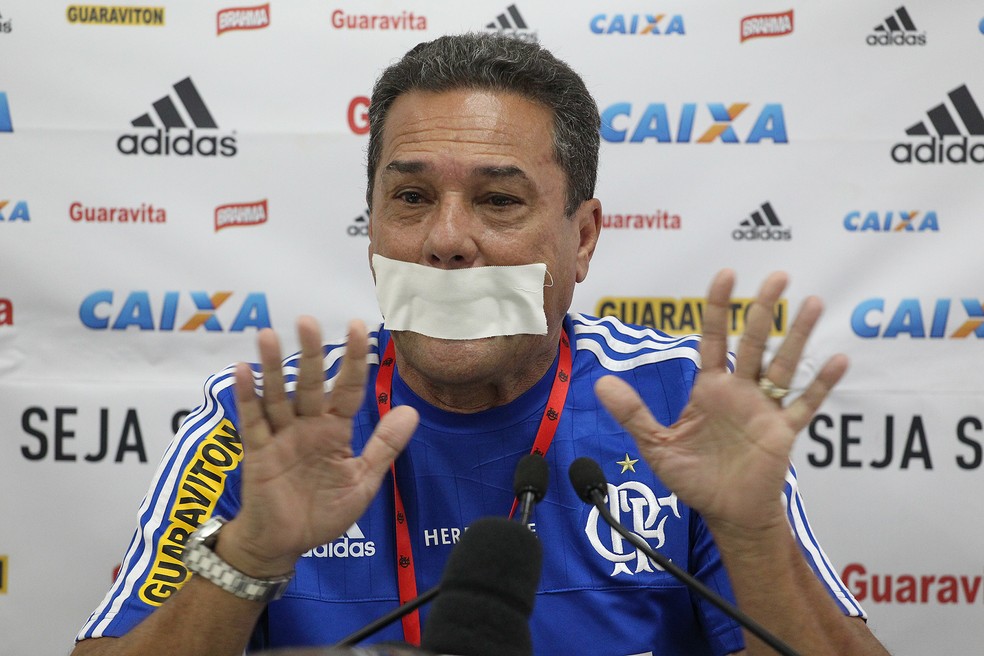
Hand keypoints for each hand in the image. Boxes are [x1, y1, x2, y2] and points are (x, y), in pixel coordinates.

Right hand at [223, 317, 417, 577]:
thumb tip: (412, 410)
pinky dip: (246, 397)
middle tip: (308, 319)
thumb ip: (384, 446)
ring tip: (269, 335)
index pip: (348, 388)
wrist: (286, 545)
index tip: (361, 327)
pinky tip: (242, 370)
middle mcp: (308, 426)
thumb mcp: (362, 480)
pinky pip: (252, 422)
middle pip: (311, 384)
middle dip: (311, 354)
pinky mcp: (257, 453)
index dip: (354, 359)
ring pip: (278, 396)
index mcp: (336, 430)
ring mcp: (281, 437)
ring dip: (273, 367)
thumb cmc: (323, 512)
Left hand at [594, 270, 846, 536]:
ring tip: (814, 303)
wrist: (725, 514)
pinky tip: (838, 358)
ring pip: (782, 365)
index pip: (712, 338)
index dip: (718, 307)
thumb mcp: (656, 445)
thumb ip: (633, 413)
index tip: (727, 274)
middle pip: (752, 342)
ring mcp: (764, 409)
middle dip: (764, 309)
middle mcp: (739, 391)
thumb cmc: (693, 478)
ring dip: (798, 336)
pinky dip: (821, 384)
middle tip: (778, 275)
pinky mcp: (782, 432)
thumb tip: (601, 383)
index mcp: (709, 389)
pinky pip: (805, 404)